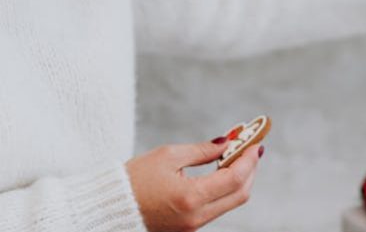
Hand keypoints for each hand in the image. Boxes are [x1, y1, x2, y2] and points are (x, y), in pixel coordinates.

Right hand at [126, 140, 262, 231]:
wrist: (110, 208)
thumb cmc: (134, 179)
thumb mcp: (168, 156)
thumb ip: (202, 150)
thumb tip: (227, 143)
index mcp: (191, 197)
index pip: (234, 178)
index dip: (248, 159)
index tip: (255, 142)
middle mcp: (196, 217)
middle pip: (239, 194)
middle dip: (250, 169)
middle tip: (251, 148)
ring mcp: (193, 225)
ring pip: (231, 203)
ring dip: (239, 179)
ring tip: (238, 156)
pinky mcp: (189, 227)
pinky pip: (217, 208)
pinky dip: (226, 190)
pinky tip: (223, 172)